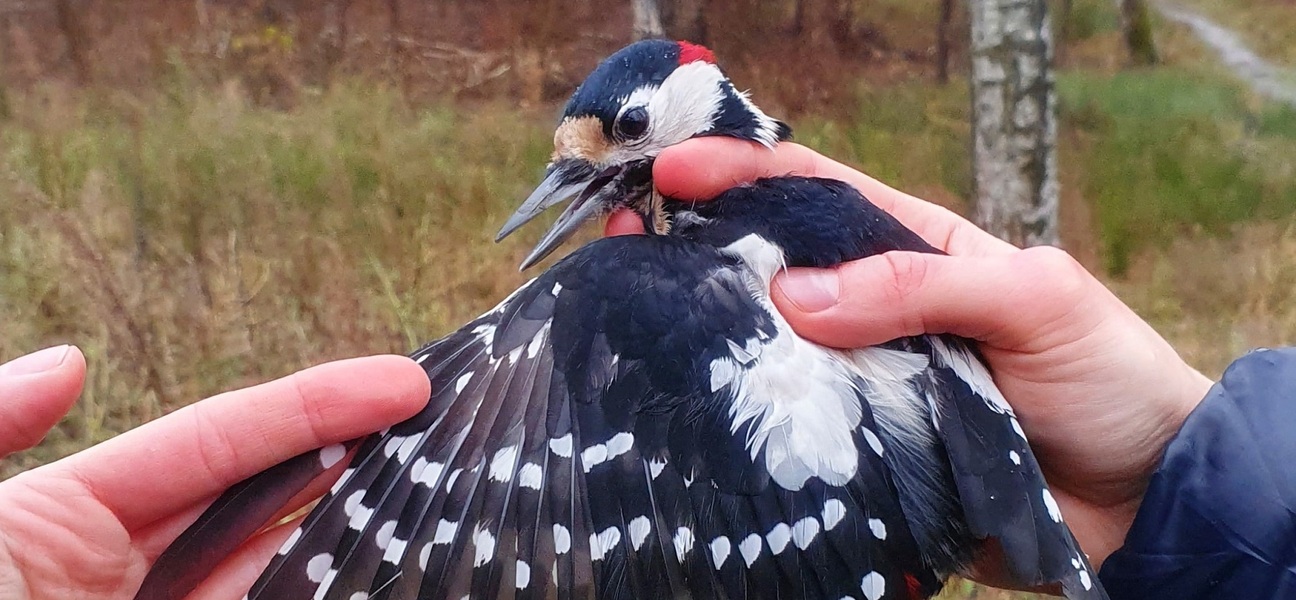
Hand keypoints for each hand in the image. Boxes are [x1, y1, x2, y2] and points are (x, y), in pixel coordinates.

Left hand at [0, 346, 428, 598]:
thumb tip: (72, 360)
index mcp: (76, 521)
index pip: (219, 442)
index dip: (313, 405)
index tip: (402, 382)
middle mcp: (137, 578)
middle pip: (270, 506)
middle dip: (353, 463)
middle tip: (444, 435)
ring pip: (285, 577)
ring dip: (356, 541)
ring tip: (435, 505)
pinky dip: (331, 590)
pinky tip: (380, 576)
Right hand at [612, 138, 1213, 571]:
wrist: (1141, 499)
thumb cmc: (1104, 376)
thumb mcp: (1033, 299)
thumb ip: (921, 284)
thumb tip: (795, 295)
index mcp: (913, 250)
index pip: (815, 192)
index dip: (741, 172)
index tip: (672, 170)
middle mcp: (873, 311)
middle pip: (772, 269)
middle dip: (698, 249)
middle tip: (626, 243)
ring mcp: (864, 382)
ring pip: (770, 351)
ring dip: (709, 337)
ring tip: (639, 325)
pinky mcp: (864, 452)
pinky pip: (794, 432)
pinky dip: (746, 420)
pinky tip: (697, 412)